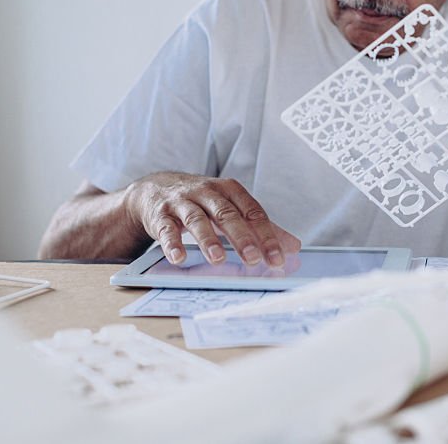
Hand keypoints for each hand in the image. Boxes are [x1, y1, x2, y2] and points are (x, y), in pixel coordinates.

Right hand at [123, 172, 300, 266]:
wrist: (155, 189)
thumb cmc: (200, 201)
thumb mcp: (230, 207)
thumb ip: (259, 226)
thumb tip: (292, 246)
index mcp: (229, 190)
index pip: (253, 212)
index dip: (266, 235)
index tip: (277, 258)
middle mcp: (207, 193)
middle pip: (227, 214)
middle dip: (241, 237)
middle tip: (254, 259)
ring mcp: (183, 202)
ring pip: (197, 220)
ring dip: (208, 240)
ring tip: (219, 259)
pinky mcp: (161, 214)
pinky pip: (166, 229)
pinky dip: (172, 243)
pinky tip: (179, 258)